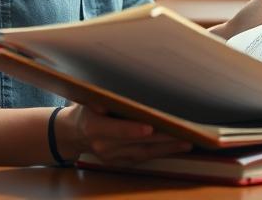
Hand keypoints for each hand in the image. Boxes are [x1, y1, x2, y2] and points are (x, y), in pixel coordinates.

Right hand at [55, 103, 191, 164]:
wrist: (74, 134)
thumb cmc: (86, 110)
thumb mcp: (86, 100)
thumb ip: (98, 99)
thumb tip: (108, 98)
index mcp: (93, 128)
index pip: (115, 130)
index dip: (131, 130)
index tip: (149, 127)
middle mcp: (103, 146)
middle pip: (136, 143)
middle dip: (161, 138)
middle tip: (183, 132)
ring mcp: (112, 157)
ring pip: (143, 153)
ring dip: (166, 148)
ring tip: (187, 141)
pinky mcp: (121, 163)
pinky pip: (143, 159)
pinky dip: (161, 153)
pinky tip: (176, 147)